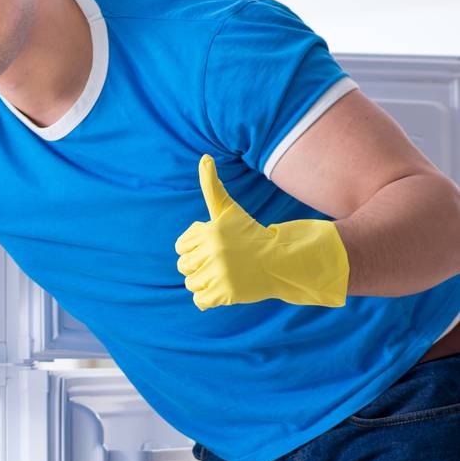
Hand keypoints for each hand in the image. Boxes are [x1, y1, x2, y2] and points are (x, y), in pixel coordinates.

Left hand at [174, 154, 349, 310]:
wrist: (279, 260)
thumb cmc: (249, 233)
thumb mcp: (229, 210)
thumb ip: (212, 187)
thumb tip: (204, 158)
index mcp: (210, 231)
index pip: (180, 247)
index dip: (195, 247)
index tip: (214, 246)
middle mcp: (214, 252)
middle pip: (183, 267)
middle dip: (199, 265)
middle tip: (222, 261)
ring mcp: (220, 274)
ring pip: (191, 284)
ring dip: (205, 282)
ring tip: (225, 273)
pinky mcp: (226, 294)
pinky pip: (200, 302)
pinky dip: (209, 299)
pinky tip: (224, 288)